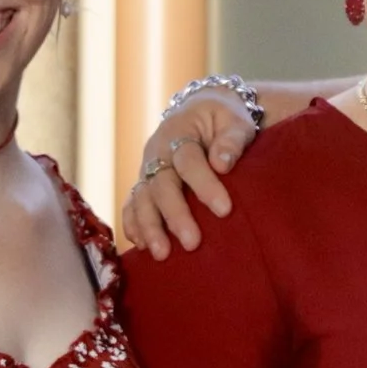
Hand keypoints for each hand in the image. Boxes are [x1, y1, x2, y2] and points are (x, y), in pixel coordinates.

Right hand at [121, 87, 256, 257]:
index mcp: (179, 132)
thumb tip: (222, 163)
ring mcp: (148, 169)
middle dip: (175, 215)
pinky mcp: (145, 184)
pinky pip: (132, 205)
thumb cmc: (223, 119)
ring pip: (142, 199)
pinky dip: (133, 225)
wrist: (200, 113)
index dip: (205, 184)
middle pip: (162, 185)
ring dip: (150, 227)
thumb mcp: (234, 121)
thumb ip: (231, 140)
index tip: (225, 210)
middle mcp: (157, 152)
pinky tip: (141, 246)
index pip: (189, 160)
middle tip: (192, 243)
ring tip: (162, 254)